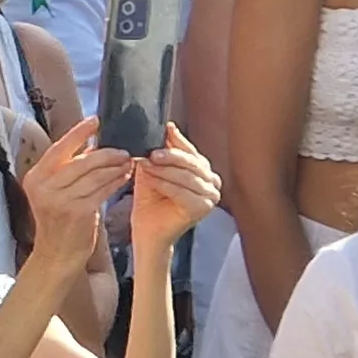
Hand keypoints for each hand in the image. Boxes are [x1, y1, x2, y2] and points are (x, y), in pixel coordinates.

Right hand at [21, 119, 135, 258]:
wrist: (57, 255)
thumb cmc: (59, 222)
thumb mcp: (55, 192)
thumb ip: (68, 170)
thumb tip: (92, 145)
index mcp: (35, 178)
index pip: (58, 149)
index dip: (78, 133)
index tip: (95, 120)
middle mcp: (44, 187)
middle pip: (79, 161)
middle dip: (105, 153)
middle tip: (123, 149)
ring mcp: (60, 200)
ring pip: (94, 175)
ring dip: (114, 167)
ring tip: (128, 161)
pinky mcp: (78, 212)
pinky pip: (102, 190)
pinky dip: (115, 182)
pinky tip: (124, 177)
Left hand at [124, 128, 220, 247]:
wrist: (147, 230)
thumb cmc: (150, 200)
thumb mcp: (155, 168)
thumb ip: (163, 150)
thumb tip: (168, 127)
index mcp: (204, 171)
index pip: (191, 151)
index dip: (177, 140)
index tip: (164, 129)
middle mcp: (212, 183)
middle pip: (191, 163)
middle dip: (169, 156)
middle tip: (151, 153)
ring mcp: (211, 197)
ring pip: (185, 176)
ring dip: (163, 170)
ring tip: (145, 165)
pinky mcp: (203, 208)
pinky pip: (182, 191)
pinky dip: (164, 184)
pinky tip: (151, 180)